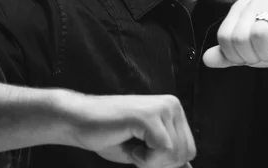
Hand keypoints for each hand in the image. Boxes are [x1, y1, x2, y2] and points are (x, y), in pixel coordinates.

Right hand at [64, 93, 194, 166]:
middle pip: (185, 153)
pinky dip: (144, 159)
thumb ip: (166, 156)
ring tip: (132, 145)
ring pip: (175, 154)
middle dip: (159, 163)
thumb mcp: (146, 149)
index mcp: (173, 110)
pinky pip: (163, 150)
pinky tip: (130, 145)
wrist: (79, 121)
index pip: (189, 150)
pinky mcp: (149, 116)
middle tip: (136, 151)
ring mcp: (162, 108)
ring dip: (150, 161)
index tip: (144, 153)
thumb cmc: (109, 135)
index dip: (166, 163)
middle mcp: (172, 105)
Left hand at [203, 0, 267, 68]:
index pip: (224, 37)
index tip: (249, 56)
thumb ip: (226, 56)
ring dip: (267, 53)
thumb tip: (206, 59)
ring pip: (258, 36)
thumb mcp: (246, 53)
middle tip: (265, 54)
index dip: (235, 55)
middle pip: (239, 38)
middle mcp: (255, 2)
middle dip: (252, 56)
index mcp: (239, 8)